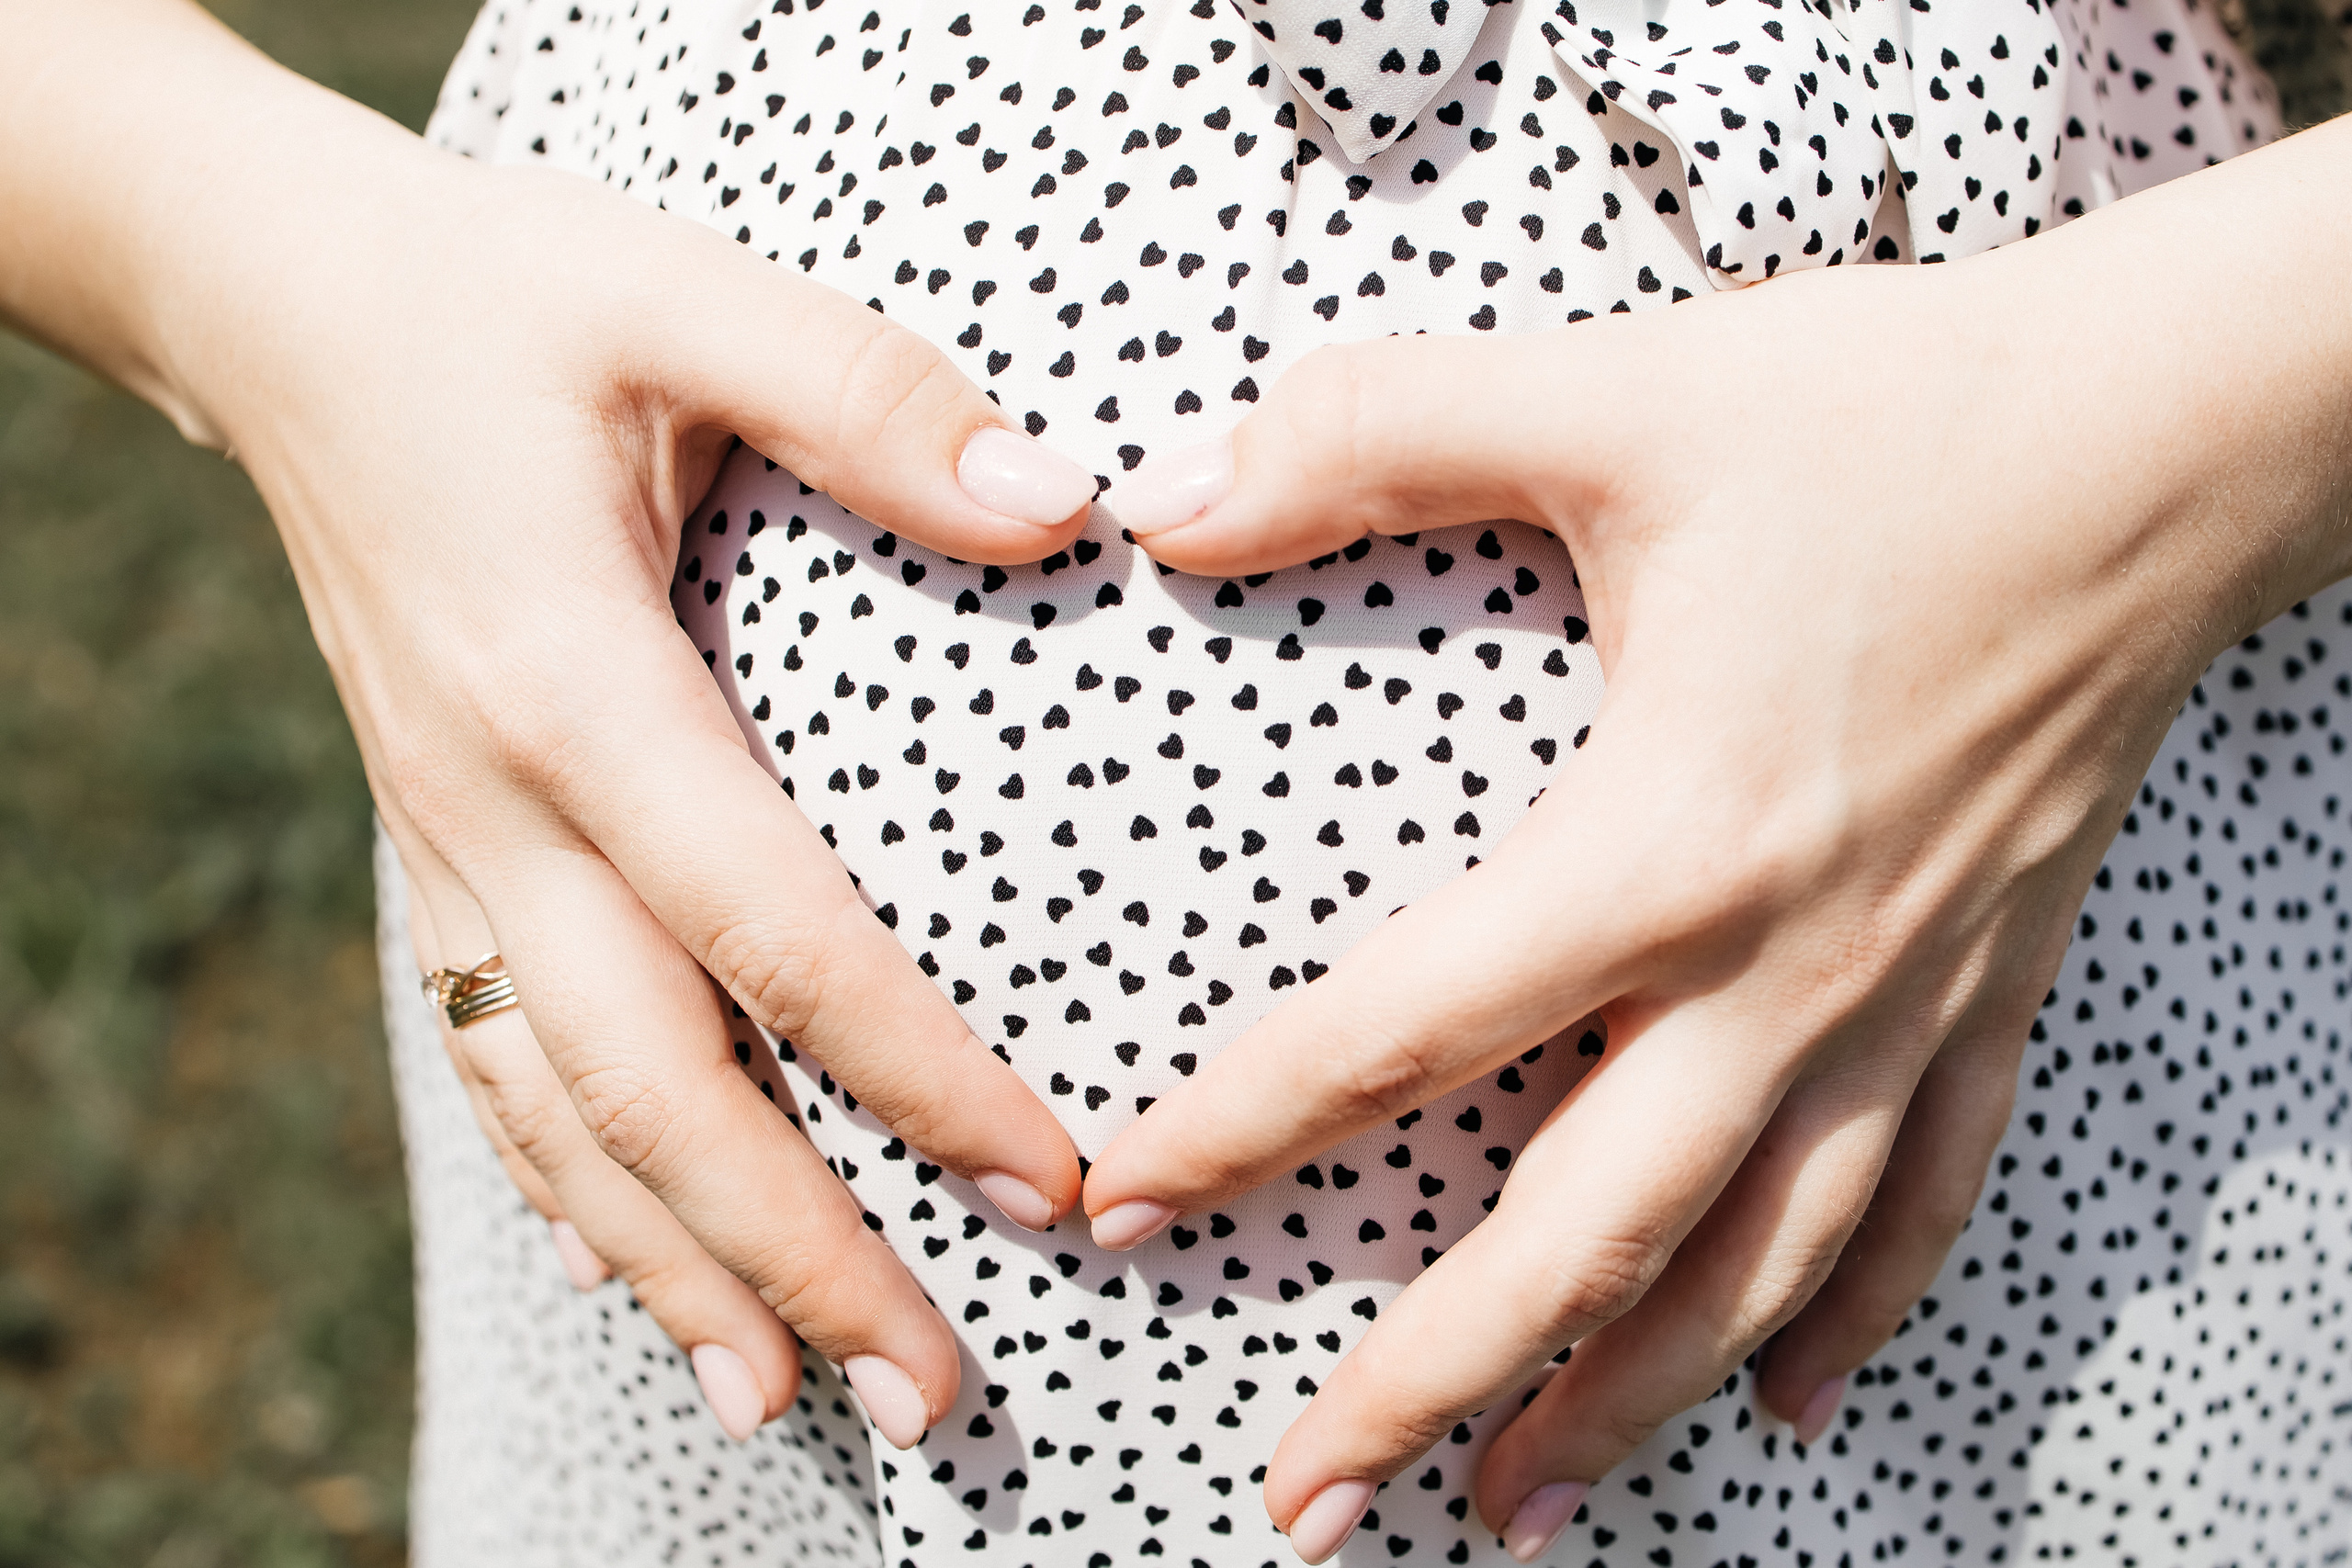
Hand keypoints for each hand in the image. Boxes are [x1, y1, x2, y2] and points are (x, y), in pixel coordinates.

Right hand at [0, 3, 1100, 1447]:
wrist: (277, 311)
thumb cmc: (493, 294)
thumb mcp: (679, 294)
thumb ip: (870, 398)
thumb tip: (1067, 507)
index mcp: (572, 684)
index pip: (771, 930)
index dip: (913, 1071)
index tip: (1047, 1183)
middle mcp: (498, 804)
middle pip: (653, 1085)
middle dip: (795, 1254)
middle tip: (934, 1394)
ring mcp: (451, 845)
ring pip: (557, 1110)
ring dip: (673, 1268)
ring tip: (782, 1405)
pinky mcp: (438, 849)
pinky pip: (495, 1060)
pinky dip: (567, 1188)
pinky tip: (634, 1276)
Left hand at [1081, 126, 2351, 1559]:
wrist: (2176, 431)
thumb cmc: (1901, 413)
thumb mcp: (1612, 396)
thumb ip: (1371, 435)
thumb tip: (1165, 495)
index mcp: (1667, 839)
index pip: (1404, 1030)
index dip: (1244, 1125)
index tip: (1127, 1201)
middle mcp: (1787, 966)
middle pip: (1582, 1235)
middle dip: (1428, 1380)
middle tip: (1302, 1497)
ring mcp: (1903, 1001)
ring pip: (1753, 1269)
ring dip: (1625, 1403)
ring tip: (1513, 1507)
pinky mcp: (1992, 988)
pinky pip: (1928, 1204)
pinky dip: (1853, 1320)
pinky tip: (1786, 1406)